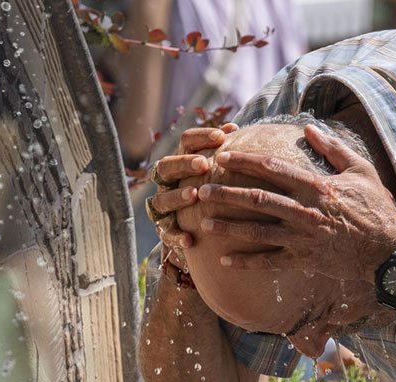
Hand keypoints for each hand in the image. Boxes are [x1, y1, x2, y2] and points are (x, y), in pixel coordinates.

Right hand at [148, 123, 238, 254]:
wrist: (205, 226)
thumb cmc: (217, 188)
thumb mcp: (220, 169)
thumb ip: (225, 152)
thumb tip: (234, 128)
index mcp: (182, 161)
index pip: (185, 141)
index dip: (200, 137)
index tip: (221, 136)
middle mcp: (168, 181)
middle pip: (166, 167)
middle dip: (183, 163)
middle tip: (203, 164)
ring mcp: (164, 206)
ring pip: (161, 200)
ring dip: (177, 196)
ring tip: (194, 195)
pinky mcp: (166, 229)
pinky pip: (166, 233)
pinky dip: (176, 235)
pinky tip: (189, 240)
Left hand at [197, 124, 395, 281]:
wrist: (390, 251)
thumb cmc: (377, 207)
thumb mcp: (361, 170)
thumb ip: (333, 149)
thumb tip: (308, 129)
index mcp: (316, 186)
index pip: (273, 169)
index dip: (245, 161)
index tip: (224, 156)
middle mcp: (305, 211)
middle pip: (257, 199)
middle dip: (226, 192)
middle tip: (202, 188)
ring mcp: (302, 238)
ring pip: (257, 231)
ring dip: (229, 226)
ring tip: (204, 221)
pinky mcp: (303, 260)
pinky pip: (269, 262)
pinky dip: (246, 262)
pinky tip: (224, 259)